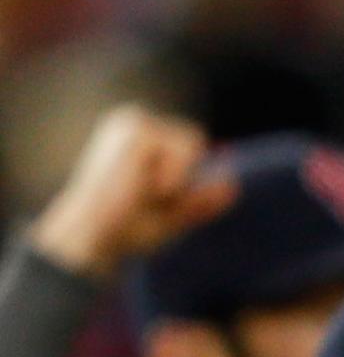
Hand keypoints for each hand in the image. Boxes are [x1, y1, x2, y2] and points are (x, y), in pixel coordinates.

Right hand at [27, 106, 234, 278]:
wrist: (96, 235)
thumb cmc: (127, 229)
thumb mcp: (175, 215)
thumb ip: (203, 200)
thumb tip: (234, 183)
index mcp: (137, 139)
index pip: (189, 147)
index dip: (186, 177)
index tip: (155, 197)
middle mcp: (134, 123)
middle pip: (195, 141)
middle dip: (183, 177)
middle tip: (149, 196)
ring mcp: (133, 122)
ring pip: (192, 143)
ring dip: (177, 178)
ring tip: (144, 190)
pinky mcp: (136, 128)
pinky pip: (185, 149)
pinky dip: (173, 175)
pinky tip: (143, 184)